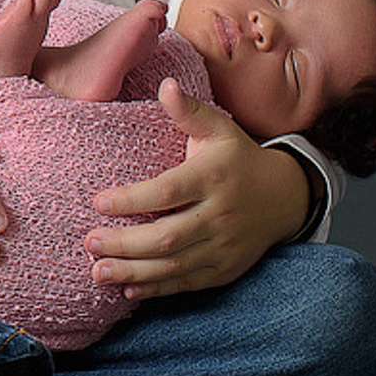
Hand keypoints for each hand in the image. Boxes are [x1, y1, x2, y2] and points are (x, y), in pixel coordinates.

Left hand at [85, 79, 313, 298]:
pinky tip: (129, 290)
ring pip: (176, 265)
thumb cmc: (238, 158)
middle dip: (126, 244)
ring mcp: (225, 246)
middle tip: (89, 243)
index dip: (132, 200)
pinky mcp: (226, 268)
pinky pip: (190, 283)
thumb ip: (189, 111)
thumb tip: (165, 85)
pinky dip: (159, 289)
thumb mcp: (219, 128)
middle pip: (169, 236)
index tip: (97, 202)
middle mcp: (220, 215)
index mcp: (212, 178)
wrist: (286, 196)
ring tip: (98, 271)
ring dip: (135, 272)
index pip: (167, 192)